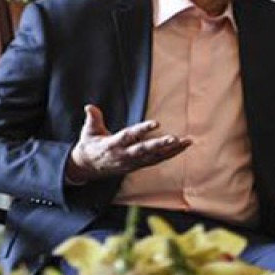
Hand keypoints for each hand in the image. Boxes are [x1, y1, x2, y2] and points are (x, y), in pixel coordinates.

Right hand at [66, 105, 191, 182]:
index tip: (156, 123)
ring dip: (172, 149)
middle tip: (174, 138)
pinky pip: (157, 160)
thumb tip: (89, 106)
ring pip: (155, 156)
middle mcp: (124, 155)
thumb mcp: (87, 132)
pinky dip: (171, 154)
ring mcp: (133, 162)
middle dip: (160, 145)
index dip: (142, 129)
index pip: (129, 136)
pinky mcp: (139, 165)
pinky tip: (183, 146)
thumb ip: (92, 119)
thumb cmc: (90, 145)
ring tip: (187, 141)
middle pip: (144, 150)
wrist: (88, 168)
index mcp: (112, 145)